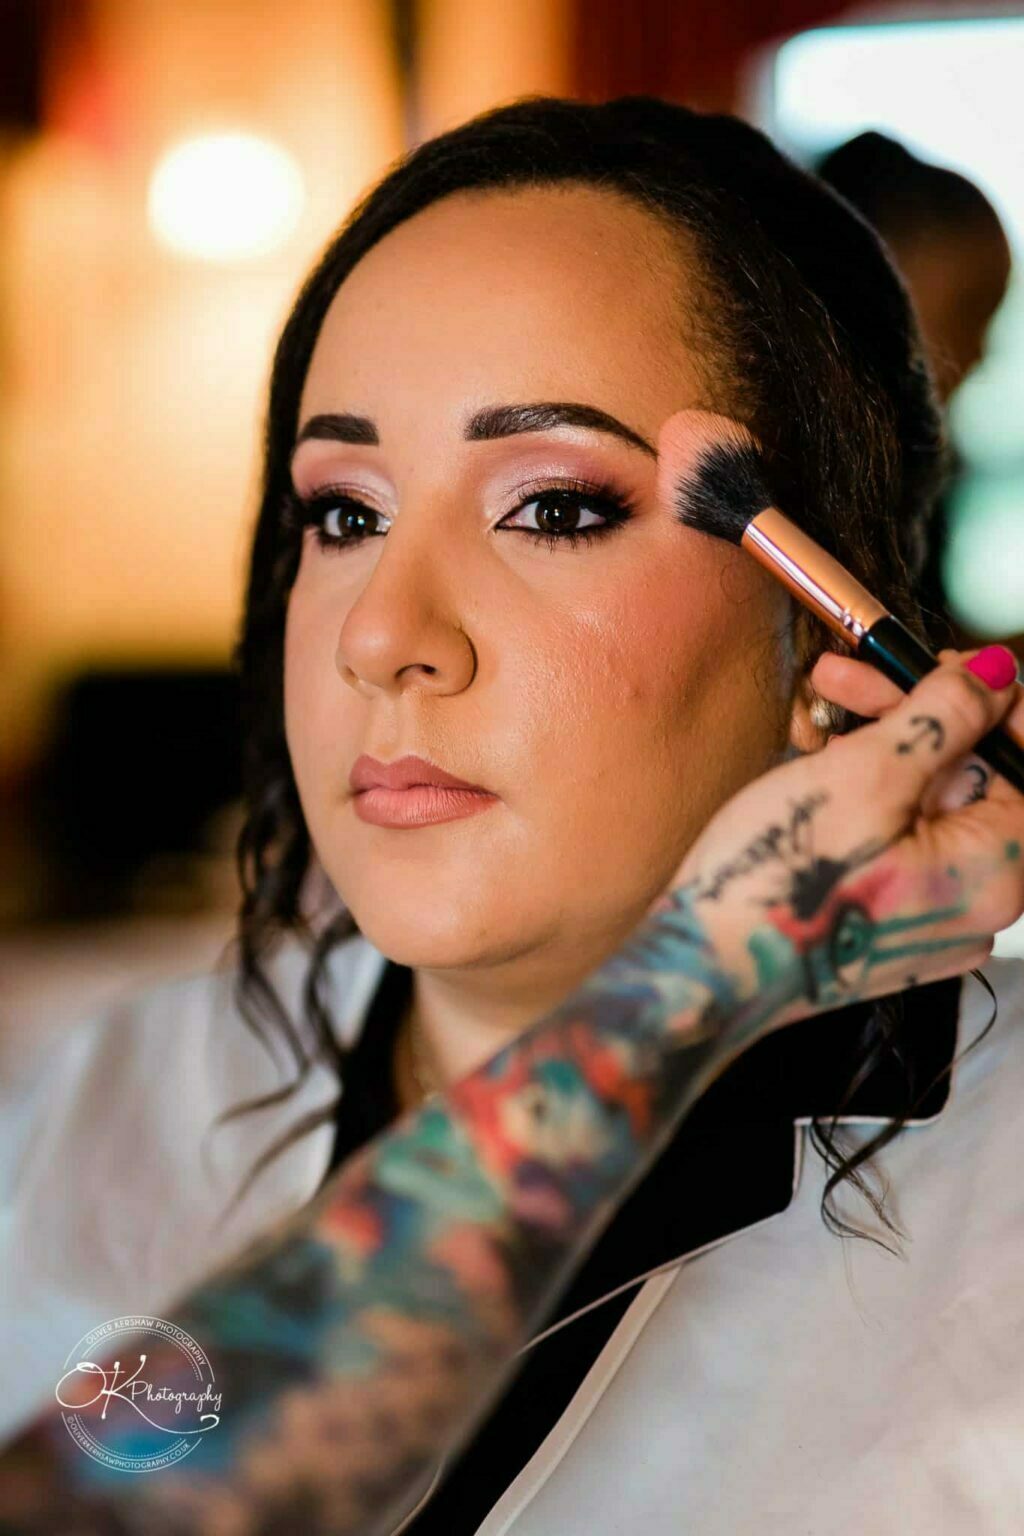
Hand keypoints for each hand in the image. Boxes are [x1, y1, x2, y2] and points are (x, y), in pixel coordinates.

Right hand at [650, 645, 1023, 1040]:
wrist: (703, 972)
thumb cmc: (780, 883)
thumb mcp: (867, 774)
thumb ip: (945, 715)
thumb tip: (996, 673)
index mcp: (998, 871)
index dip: (985, 702)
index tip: (935, 667)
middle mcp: (981, 906)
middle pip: (973, 781)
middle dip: (914, 718)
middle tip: (845, 681)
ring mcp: (935, 920)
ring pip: (931, 808)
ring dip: (882, 753)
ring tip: (816, 721)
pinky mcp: (892, 927)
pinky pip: (903, 845)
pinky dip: (870, 802)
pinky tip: (821, 775)